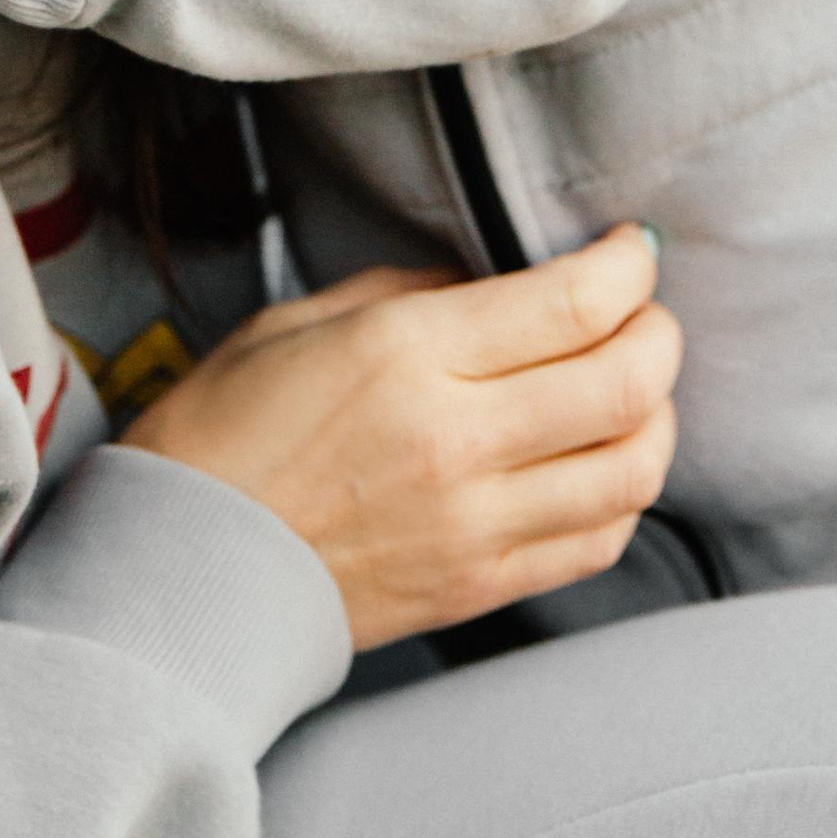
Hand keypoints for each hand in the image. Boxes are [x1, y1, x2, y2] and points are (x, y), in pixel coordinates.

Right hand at [123, 226, 677, 648]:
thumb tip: (493, 285)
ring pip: (633, 469)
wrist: (177, 574)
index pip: (574, 303)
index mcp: (406, 356)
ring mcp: (476, 525)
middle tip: (643, 314)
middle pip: (627, 382)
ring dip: (656, 418)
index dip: (628, 267)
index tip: (630, 250)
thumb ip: (409, 295)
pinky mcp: (480, 587)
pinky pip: (598, 541)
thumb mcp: (298, 324)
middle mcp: (456, 441)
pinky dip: (623, 495)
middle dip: (659, 333)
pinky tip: (599, 464)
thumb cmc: (221, 434)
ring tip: (632, 390)